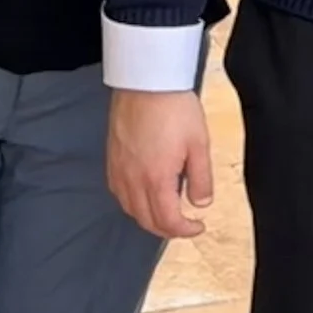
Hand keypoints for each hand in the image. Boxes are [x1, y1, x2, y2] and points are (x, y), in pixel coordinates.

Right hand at [108, 88, 212, 238]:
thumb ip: (201, 179)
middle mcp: (133, 179)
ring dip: (148, 218)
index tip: (197, 226)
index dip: (185, 231)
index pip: (168, 221)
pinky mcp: (111, 158)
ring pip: (129, 209)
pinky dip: (131, 202)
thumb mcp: (199, 145)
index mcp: (156, 179)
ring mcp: (119, 169)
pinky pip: (118, 192)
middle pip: (146, 221)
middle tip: (184, 224)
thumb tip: (201, 203)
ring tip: (165, 211)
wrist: (146, 81)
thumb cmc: (173, 108)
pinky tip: (142, 194)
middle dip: (167, 229)